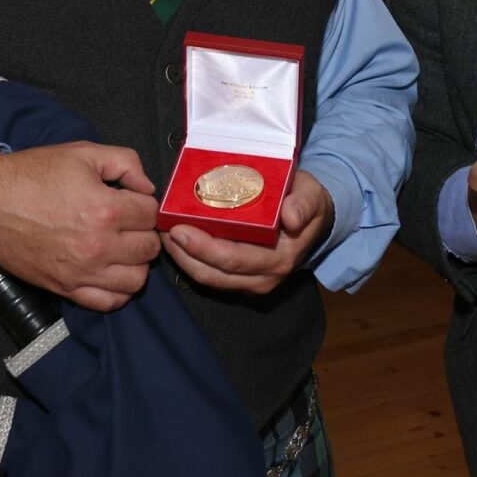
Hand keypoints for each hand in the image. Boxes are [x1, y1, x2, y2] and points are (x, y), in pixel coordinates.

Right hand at [0, 143, 162, 312]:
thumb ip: (126, 162)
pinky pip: (110, 302)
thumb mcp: (82, 153)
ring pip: (137, 280)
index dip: (144, 203)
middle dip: (144, 232)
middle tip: (129, 223)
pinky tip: (112, 272)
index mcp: (105, 210)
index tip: (131, 200)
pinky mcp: (67, 288)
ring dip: (136, 263)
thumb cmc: (31, 177)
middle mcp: (98, 246)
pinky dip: (118, 290)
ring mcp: (82, 272)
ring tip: (123, 248)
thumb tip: (147, 186)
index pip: (151, 214)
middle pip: (149, 248)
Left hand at [164, 167, 334, 294]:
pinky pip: (211, 275)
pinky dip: (191, 261)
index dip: (204, 248)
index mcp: (280, 258)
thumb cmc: (307, 201)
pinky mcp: (242, 279)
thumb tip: (291, 217)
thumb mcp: (311, 195)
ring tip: (164, 237)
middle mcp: (265, 276)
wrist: (314, 219)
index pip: (235, 259)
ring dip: (183, 260)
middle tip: (162, 231)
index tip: (179, 230)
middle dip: (184, 255)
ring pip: (209, 278)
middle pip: (215, 274)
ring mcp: (252, 281)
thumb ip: (303, 205)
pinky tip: (176, 243)